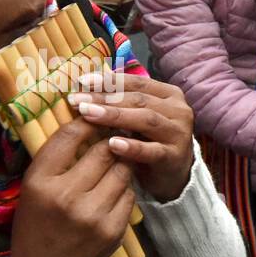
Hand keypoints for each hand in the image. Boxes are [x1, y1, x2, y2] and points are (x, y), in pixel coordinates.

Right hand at [8, 117, 135, 256]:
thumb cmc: (34, 226)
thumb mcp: (32, 188)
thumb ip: (55, 158)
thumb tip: (86, 124)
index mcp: (41, 182)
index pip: (70, 137)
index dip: (86, 122)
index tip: (93, 117)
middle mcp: (67, 196)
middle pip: (103, 151)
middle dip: (109, 141)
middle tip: (112, 136)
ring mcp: (93, 215)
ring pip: (122, 171)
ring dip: (120, 164)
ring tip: (113, 165)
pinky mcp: (113, 231)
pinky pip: (129, 195)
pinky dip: (123, 190)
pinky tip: (112, 193)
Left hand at [69, 70, 194, 203]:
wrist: (174, 176)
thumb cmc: (150, 141)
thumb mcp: (137, 117)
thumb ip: (120, 102)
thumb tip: (85, 84)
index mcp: (168, 94)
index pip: (136, 82)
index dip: (109, 80)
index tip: (82, 81)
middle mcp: (178, 110)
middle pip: (138, 99)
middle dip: (105, 98)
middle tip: (77, 100)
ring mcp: (178, 133)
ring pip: (146, 119)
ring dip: (115, 116)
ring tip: (89, 115)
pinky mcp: (175, 156)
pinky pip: (152, 150)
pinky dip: (132, 146)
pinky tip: (112, 144)